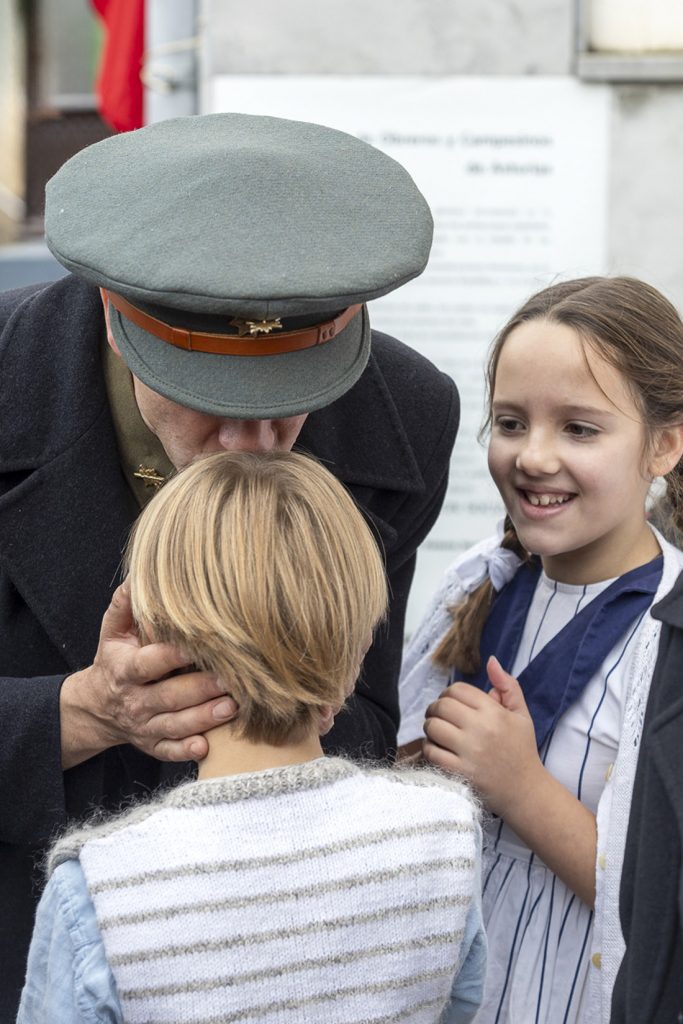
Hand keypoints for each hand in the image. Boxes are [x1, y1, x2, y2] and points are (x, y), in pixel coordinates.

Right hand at [60, 582, 237, 768]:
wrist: (97, 706)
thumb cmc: (115, 659)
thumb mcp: (112, 632)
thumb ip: (125, 605)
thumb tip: (140, 576)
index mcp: (125, 670)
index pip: (149, 663)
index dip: (171, 655)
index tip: (198, 645)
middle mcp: (135, 700)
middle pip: (169, 697)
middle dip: (200, 690)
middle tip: (232, 680)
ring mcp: (144, 725)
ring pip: (174, 725)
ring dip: (203, 718)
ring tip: (231, 707)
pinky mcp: (152, 744)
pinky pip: (169, 751)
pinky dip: (185, 751)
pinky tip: (205, 747)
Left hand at [422, 656, 540, 815]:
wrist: (526, 791)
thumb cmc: (521, 750)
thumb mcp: (521, 714)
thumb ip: (508, 685)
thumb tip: (491, 661)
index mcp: (494, 712)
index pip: (457, 690)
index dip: (449, 693)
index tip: (451, 703)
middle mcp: (481, 729)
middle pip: (441, 706)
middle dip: (435, 709)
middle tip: (439, 716)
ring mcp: (469, 752)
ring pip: (433, 727)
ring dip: (430, 728)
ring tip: (437, 732)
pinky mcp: (460, 772)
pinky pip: (431, 752)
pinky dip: (429, 748)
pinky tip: (438, 749)